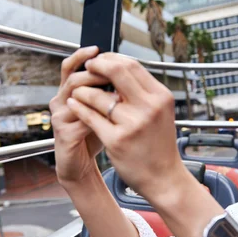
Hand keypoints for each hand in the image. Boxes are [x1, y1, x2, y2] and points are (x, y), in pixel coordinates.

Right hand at [49, 46, 115, 186]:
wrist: (80, 166)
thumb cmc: (93, 136)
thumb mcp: (103, 109)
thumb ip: (109, 91)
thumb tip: (127, 70)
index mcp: (69, 92)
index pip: (71, 66)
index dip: (83, 55)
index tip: (99, 48)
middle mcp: (60, 101)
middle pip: (73, 76)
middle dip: (94, 71)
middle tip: (112, 70)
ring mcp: (59, 117)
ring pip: (74, 95)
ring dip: (96, 91)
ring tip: (116, 91)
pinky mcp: (63, 135)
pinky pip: (80, 119)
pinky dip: (98, 115)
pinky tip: (114, 115)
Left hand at [65, 53, 188, 202]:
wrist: (163, 177)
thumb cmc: (158, 144)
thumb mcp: (160, 112)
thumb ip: (142, 91)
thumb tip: (117, 67)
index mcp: (161, 96)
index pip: (132, 65)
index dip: (111, 59)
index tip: (99, 60)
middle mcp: (149, 107)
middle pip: (117, 71)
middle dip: (97, 66)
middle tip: (86, 68)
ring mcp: (133, 124)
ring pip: (99, 95)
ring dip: (83, 90)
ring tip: (77, 90)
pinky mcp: (117, 140)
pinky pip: (90, 117)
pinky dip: (79, 108)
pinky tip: (74, 104)